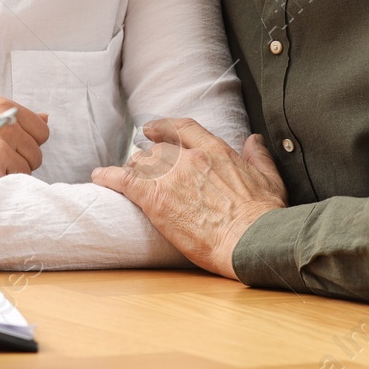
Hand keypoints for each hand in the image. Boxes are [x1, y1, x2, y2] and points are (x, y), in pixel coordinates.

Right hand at [0, 96, 48, 190]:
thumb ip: (12, 118)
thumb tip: (46, 118)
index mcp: (1, 107)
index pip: (41, 131)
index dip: (26, 142)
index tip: (5, 146)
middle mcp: (4, 126)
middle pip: (36, 154)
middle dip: (18, 160)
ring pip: (27, 172)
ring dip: (9, 175)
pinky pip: (12, 186)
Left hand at [92, 123, 286, 279]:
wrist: (251, 241)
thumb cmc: (263, 216)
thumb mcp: (269, 179)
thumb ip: (259, 156)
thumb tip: (253, 140)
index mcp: (216, 151)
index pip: (183, 129)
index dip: (164, 127)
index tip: (151, 128)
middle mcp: (190, 158)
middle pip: (158, 149)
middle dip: (149, 158)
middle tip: (143, 169)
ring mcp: (170, 176)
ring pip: (140, 163)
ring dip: (134, 170)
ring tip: (128, 180)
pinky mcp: (154, 198)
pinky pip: (122, 179)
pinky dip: (108, 176)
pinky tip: (99, 177)